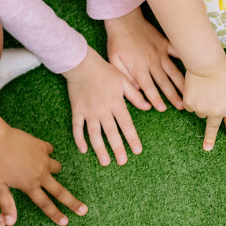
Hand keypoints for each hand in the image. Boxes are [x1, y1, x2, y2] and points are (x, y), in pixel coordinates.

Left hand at [0, 126, 85, 225]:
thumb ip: (6, 205)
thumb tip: (10, 223)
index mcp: (30, 185)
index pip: (45, 204)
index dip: (56, 214)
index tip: (66, 222)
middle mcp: (41, 174)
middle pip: (60, 191)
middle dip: (73, 203)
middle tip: (84, 210)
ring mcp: (44, 159)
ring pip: (57, 167)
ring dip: (54, 170)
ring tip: (46, 170)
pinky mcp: (42, 146)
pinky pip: (49, 150)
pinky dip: (46, 152)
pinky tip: (39, 152)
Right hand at [64, 49, 145, 165]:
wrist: (82, 64)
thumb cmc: (105, 71)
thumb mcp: (123, 81)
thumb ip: (135, 96)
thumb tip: (149, 107)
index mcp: (116, 102)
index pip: (126, 124)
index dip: (132, 138)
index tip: (137, 150)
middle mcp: (103, 110)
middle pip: (111, 132)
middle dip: (117, 148)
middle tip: (122, 162)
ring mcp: (88, 111)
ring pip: (94, 134)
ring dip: (99, 149)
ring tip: (105, 162)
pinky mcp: (77, 110)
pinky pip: (77, 127)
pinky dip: (79, 139)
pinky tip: (83, 150)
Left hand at [105, 8, 185, 112]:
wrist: (124, 19)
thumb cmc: (117, 42)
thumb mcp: (114, 61)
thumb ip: (125, 77)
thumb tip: (138, 90)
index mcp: (138, 67)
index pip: (148, 87)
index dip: (155, 99)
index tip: (162, 109)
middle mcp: (152, 61)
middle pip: (164, 81)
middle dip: (173, 95)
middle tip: (182, 107)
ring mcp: (160, 52)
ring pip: (173, 70)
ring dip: (181, 83)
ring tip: (189, 93)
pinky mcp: (165, 43)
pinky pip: (177, 52)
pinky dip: (186, 58)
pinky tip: (196, 66)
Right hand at [182, 59, 225, 150]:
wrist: (207, 65)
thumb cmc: (223, 72)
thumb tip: (220, 108)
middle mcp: (217, 112)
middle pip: (212, 127)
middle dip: (210, 139)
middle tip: (207, 148)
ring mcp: (203, 110)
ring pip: (200, 112)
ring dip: (201, 104)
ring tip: (204, 89)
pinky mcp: (190, 105)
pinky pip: (190, 106)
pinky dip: (191, 99)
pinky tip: (195, 89)